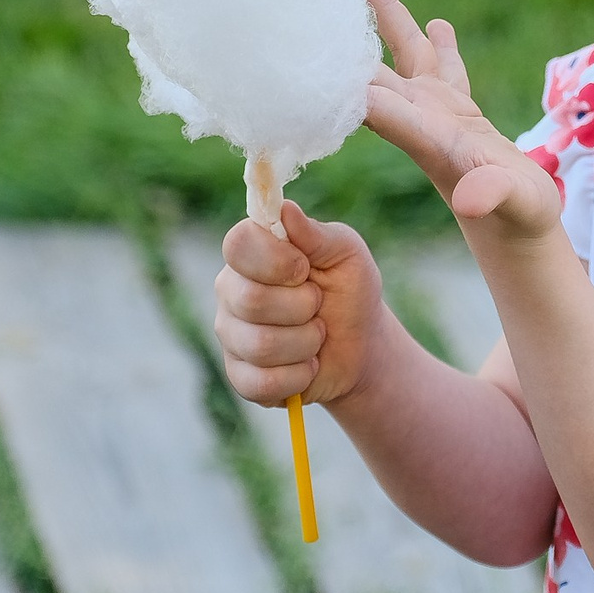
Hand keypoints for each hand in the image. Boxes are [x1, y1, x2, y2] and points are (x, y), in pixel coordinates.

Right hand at [212, 202, 387, 407]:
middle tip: (318, 305)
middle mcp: (231, 291)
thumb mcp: (346, 253)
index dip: (277, 260)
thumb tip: (286, 209)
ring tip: (317, 336)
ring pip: (260, 345)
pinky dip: (299, 376)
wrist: (362, 347)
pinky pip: (261, 383)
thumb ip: (316, 233)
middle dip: (302, 307)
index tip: (306, 268)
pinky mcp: (240, 376)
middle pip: (250, 300)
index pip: (238, 244)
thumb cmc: (350, 290)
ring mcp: (231, 335)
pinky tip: (308, 366)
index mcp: (251, 253)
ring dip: (306, 343)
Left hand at [363, 0, 563, 241]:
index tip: (309, 42)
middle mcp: (422, 120)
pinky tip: (436, 21)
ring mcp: (439, 112)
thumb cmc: (520, 219)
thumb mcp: (514, 204)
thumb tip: (470, 200)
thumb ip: (491, 195)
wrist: (520, 231)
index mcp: (427, 137)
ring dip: (384, 16)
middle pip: (373, 68)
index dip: (345, 77)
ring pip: (406, 53)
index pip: (377, 102)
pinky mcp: (461, 111)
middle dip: (344, 34)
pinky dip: (438, 43)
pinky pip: (444, 66)